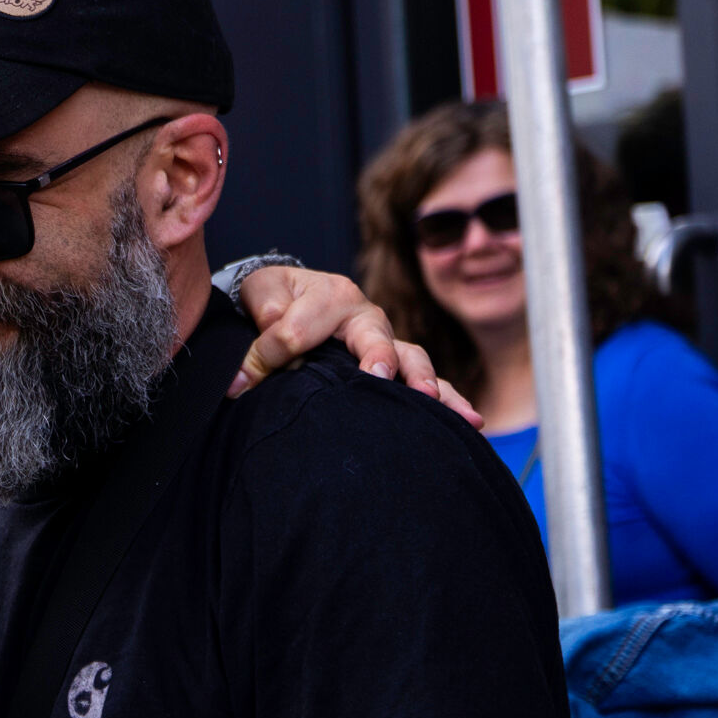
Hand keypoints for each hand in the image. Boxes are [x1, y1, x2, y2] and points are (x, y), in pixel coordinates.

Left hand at [229, 267, 479, 424]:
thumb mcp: (261, 297)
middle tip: (379, 377)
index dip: (274, 351)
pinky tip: (471, 421)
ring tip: (432, 403)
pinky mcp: (396, 369)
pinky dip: (448, 401)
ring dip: (424, 384)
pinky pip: (427, 384)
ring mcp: (387, 345)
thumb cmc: (277, 298)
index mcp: (332, 296)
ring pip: (411, 362)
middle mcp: (368, 319)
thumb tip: (254, 355)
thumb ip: (261, 317)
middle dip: (379, 358)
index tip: (246, 377)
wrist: (293, 300)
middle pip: (378, 339)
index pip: (303, 327)